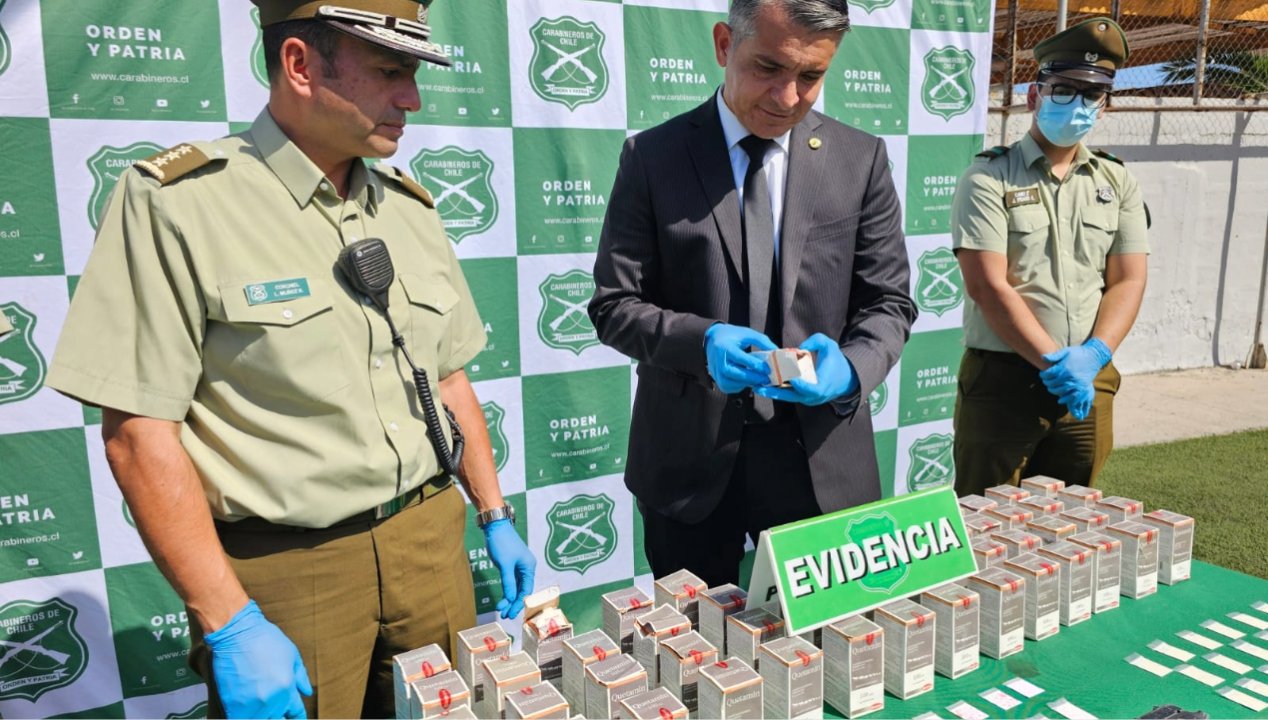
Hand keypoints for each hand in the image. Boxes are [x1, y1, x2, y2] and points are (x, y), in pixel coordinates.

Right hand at [204, 600, 311, 718]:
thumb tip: (307, 692)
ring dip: (262, 717)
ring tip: (260, 707)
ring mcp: (252, 705)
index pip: (297, 712)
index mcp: (288, 687)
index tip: (294, 716)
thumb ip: (300, 676)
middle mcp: (272, 700)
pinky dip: (245, 717)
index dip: (296, 716)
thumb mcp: (291, 654)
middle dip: (279, 717)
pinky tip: (245, 711)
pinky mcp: (233, 706)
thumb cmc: (264, 639)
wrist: (236, 633)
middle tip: (276, 712)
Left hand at [483, 518, 534, 618]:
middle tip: (505, 615)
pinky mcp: (510, 566)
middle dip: (513, 603)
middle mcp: (526, 568)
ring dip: (509, 599)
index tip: (511, 613)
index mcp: (529, 567)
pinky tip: (502, 600)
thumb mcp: (505, 564)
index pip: (526, 590)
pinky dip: (506, 591)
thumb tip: (510, 598)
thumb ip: (508, 582)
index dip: (519, 603)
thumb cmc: (502, 543)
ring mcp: (518, 567)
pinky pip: (510, 582)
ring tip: (501, 610)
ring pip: (516, 588)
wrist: (496, 527)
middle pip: (522, 590)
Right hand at [704, 324, 777, 393]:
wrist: (714, 340)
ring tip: (759, 380)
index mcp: (724, 347)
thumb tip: (777, 352)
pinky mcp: (717, 379)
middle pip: (733, 372)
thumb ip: (762, 342)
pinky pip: (729, 387)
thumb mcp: (747, 334)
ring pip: (730, 383)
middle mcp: (717, 360)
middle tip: (766, 379)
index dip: (755, 365)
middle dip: (751, 377)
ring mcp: (715, 371)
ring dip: (746, 383)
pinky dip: (740, 386)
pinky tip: (749, 381)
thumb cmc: (733, 336)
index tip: (768, 369)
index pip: (739, 358)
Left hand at [754, 333, 858, 405]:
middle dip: (775, 391)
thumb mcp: (829, 345)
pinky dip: (777, 390)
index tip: (789, 378)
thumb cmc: (836, 361)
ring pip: (787, 397)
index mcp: (823, 386)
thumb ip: (816, 341)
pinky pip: (788, 395)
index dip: (799, 385)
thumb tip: (799, 347)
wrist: (844, 379)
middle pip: (792, 396)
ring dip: (772, 392)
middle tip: (759, 385)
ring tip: (756, 386)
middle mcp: (814, 396)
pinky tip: (763, 385)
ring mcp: (807, 399)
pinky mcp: (802, 398)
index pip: (810, 389)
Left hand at [1040, 338, 1110, 419]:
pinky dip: (1065, 399)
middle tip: (1045, 381)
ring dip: (1053, 390)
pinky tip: (1060, 400)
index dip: (1043, 375)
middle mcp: (1069, 376)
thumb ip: (1054, 356)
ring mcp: (1076, 382)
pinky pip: (1073, 396)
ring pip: (1060, 390)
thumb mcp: (1065, 351)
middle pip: (1053, 383)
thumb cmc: (1078, 353)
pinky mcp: (1083, 386)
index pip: (1048, 374)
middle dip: (1047, 383)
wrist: (1094, 356)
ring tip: (1051, 388)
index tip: (1042, 374)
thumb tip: (1042, 358)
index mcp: (1064, 367)